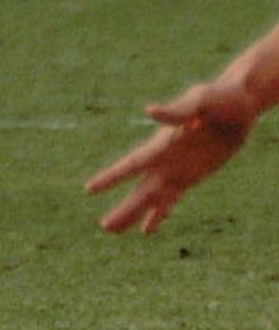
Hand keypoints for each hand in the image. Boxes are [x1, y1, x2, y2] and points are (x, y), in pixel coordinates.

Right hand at [84, 79, 258, 233]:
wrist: (240, 106)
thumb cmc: (219, 98)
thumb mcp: (201, 100)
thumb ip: (177, 110)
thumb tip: (149, 110)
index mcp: (162, 143)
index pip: (133, 164)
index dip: (112, 177)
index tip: (89, 189)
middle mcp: (163, 161)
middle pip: (138, 190)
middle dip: (123, 209)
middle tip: (103, 227)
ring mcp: (174, 171)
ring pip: (150, 199)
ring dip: (132, 215)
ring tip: (112, 231)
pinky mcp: (189, 178)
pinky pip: (170, 200)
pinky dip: (158, 215)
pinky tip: (146, 230)